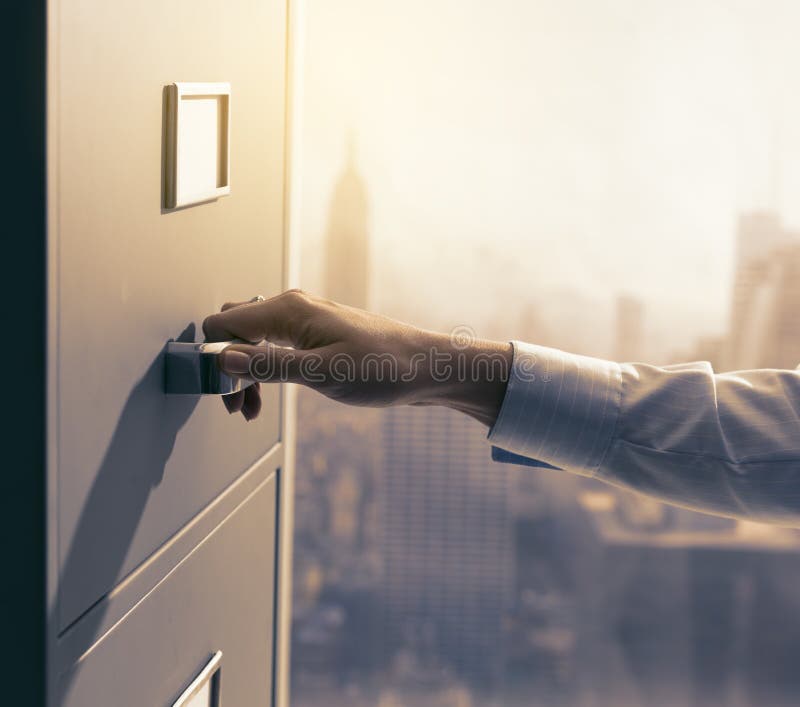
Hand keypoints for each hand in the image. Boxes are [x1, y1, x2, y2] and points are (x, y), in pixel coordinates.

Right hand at [202, 290, 511, 425]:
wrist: (426, 367)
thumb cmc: (382, 368)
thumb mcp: (321, 374)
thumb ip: (268, 367)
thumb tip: (220, 359)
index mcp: (288, 311)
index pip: (223, 324)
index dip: (212, 359)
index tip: (222, 394)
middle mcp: (292, 308)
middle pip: (235, 329)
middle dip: (226, 367)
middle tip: (236, 405)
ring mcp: (305, 320)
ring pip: (253, 340)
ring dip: (244, 373)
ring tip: (250, 411)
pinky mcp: (317, 334)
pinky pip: (275, 347)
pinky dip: (264, 371)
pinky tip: (268, 397)